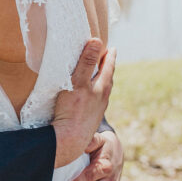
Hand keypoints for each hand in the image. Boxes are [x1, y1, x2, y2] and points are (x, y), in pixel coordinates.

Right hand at [52, 39, 115, 168]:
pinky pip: (95, 101)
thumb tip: (96, 41)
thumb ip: (86, 61)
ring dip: (102, 81)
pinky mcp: (89, 119)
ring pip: (103, 91)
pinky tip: (89, 97)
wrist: (69, 139)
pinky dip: (95, 93)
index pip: (108, 67)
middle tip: (107, 59)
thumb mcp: (77, 81)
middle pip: (107, 79)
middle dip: (107, 68)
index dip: (109, 56)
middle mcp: (102, 98)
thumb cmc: (72, 110)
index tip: (112, 48)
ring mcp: (97, 110)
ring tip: (99, 75)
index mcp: (102, 87)